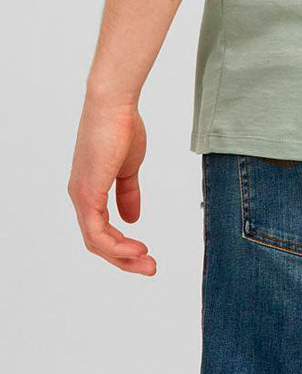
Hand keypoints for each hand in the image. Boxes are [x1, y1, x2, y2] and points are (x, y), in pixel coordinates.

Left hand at [68, 97, 156, 275]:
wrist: (115, 105)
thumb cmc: (121, 128)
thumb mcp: (128, 170)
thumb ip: (128, 195)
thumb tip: (131, 219)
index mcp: (88, 191)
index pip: (101, 232)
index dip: (123, 248)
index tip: (147, 253)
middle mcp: (80, 196)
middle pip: (98, 243)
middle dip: (125, 260)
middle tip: (151, 268)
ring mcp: (81, 195)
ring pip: (97, 242)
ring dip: (124, 257)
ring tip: (149, 262)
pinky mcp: (87, 192)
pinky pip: (97, 232)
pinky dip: (117, 246)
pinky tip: (137, 249)